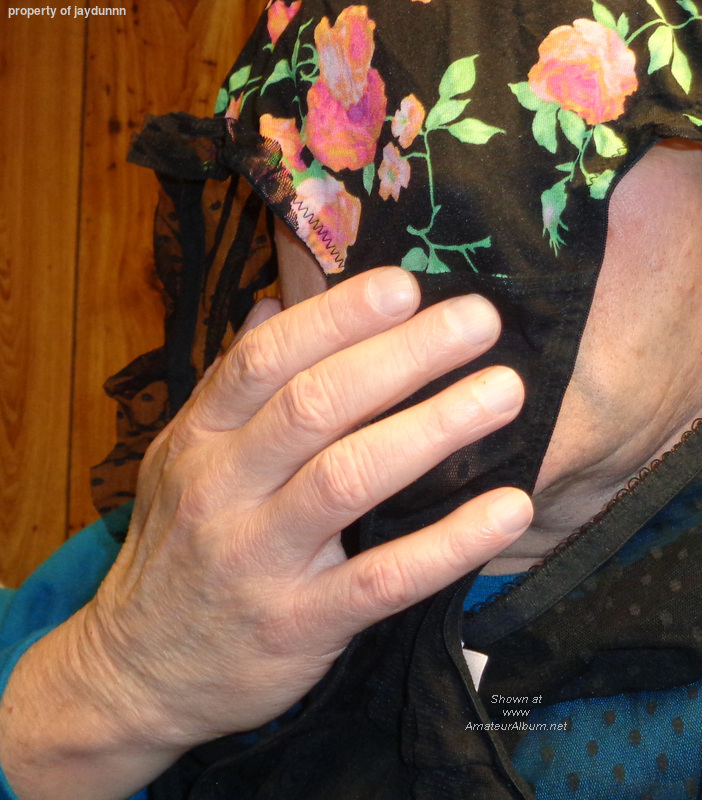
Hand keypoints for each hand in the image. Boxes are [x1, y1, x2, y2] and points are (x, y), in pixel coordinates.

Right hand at [0, 267, 530, 798]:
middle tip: (477, 320)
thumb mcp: (183, 457)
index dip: (337, 317)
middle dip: (401, 355)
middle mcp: (223, 489)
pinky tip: (507, 507)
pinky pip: (382, 579)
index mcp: (199, 438)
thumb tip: (273, 305)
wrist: (136, 670)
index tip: (404, 286)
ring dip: (432, 429)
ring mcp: (259, 559)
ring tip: (501, 392)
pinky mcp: (299, 624)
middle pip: (315, 405)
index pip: (267, 359)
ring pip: (349, 478)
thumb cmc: (177, 550)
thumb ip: (230, 383)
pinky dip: (448, 543)